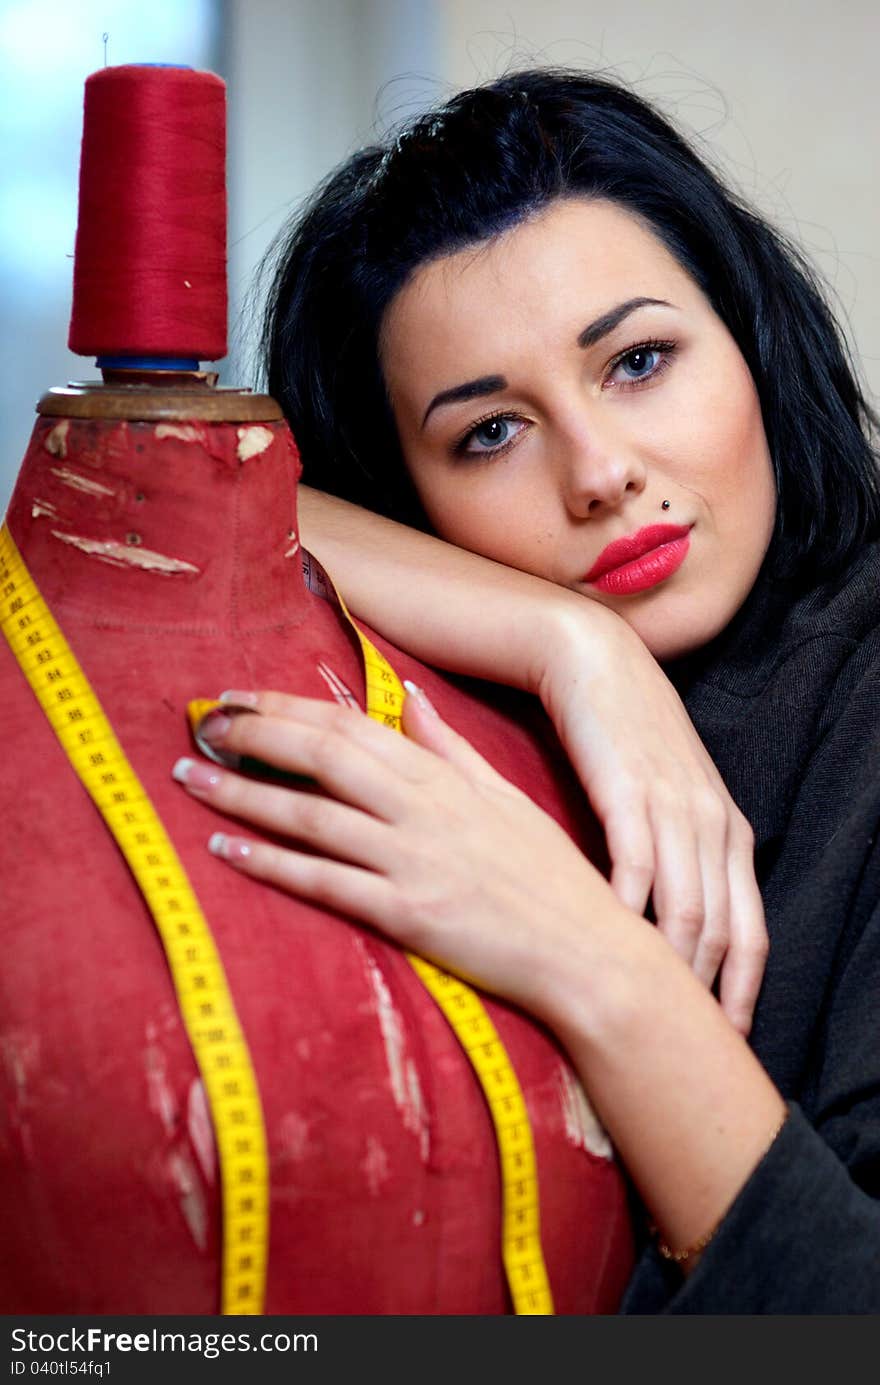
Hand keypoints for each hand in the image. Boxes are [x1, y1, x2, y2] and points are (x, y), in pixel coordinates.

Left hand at [171, 688, 634, 1018]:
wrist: (589, 956)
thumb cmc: (550, 878)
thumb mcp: (505, 796)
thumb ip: (450, 747)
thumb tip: (410, 696)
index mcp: (443, 778)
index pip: (349, 726)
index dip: (285, 708)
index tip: (238, 699)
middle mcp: (423, 811)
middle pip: (322, 757)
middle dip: (253, 736)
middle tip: (200, 728)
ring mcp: (413, 862)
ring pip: (311, 816)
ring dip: (242, 794)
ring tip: (191, 780)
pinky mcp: (407, 915)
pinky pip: (325, 883)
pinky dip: (272, 862)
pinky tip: (228, 848)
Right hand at [533, 603, 765, 1034]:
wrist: (596, 663)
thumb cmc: (625, 738)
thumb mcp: (664, 801)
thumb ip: (672, 858)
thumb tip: (659, 926)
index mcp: (729, 833)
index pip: (751, 934)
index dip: (741, 994)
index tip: (723, 1042)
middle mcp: (714, 826)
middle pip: (723, 934)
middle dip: (706, 997)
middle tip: (681, 1050)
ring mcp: (676, 809)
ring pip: (686, 910)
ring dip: (670, 969)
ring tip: (645, 1016)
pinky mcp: (630, 791)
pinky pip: (636, 868)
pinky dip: (628, 916)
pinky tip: (611, 948)